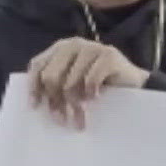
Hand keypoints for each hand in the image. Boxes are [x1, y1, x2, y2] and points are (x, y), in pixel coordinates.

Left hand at [26, 37, 148, 129]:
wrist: (130, 82)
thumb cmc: (97, 86)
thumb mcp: (72, 84)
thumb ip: (56, 86)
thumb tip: (37, 104)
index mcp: (60, 49)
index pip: (38, 65)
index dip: (34, 87)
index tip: (36, 108)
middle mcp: (73, 45)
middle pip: (51, 76)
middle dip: (55, 100)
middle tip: (62, 119)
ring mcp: (92, 47)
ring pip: (70, 82)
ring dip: (75, 105)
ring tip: (80, 120)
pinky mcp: (109, 55)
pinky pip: (90, 80)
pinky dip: (91, 94)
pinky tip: (96, 99)